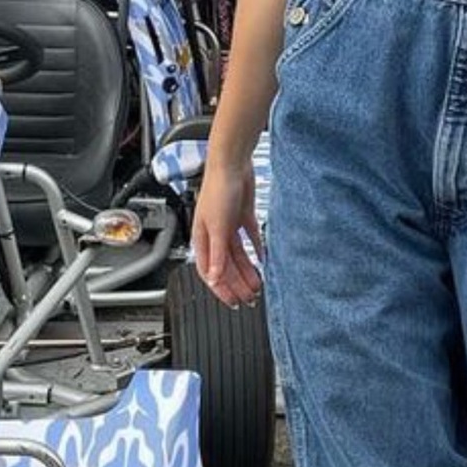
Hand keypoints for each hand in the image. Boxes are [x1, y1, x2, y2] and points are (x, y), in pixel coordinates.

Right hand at [191, 161, 263, 308]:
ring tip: (258, 285)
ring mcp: (230, 225)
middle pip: (226, 266)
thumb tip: (213, 278)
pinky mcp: (244, 215)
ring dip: (248, 271)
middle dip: (237, 284)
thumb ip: (217, 254)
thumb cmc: (217, 190)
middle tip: (250, 298)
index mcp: (203, 239)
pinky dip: (256, 249)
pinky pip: (251, 238)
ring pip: (239, 255)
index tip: (233, 302)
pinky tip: (263, 259)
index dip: (221, 289)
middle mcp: (215, 234)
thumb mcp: (217, 227)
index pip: (211, 272)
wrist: (233, 164)